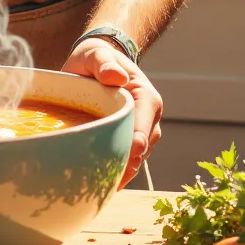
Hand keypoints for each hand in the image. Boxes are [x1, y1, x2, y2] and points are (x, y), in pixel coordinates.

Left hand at [61, 38, 162, 187]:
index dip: (137, 141)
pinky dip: (112, 174)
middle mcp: (149, 120)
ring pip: (134, 161)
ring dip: (118, 174)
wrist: (95, 65)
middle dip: (125, 166)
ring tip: (96, 190)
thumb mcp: (96, 54)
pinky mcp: (127, 144)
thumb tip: (117, 77)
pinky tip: (94, 187)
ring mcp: (140, 134)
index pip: (145, 124)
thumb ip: (104, 63)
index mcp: (147, 98)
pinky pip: (125, 163)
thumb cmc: (96, 58)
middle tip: (105, 184)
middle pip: (141, 149)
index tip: (129, 155)